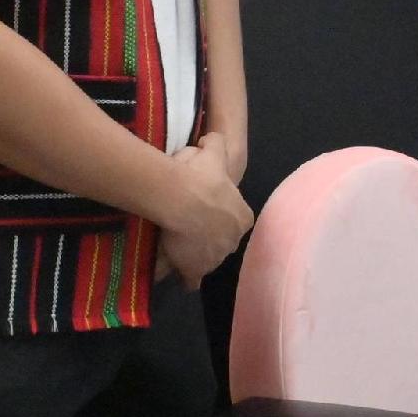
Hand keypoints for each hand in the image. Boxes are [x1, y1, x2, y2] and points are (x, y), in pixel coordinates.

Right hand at [151, 135, 255, 284]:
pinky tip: (174, 271)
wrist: (184, 199)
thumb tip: (213, 138)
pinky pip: (192, 278)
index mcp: (242, 217)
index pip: (233, 220)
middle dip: (208, 237)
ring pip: (207, 258)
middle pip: (221, 240)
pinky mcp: (197, 270)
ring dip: (195, 255)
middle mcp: (233, 240)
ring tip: (176, 248)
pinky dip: (185, 276)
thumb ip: (216, 145)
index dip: (217, 215)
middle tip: (187, 228)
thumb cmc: (201, 177)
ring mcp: (216, 257)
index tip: (203, 210)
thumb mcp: (213, 153)